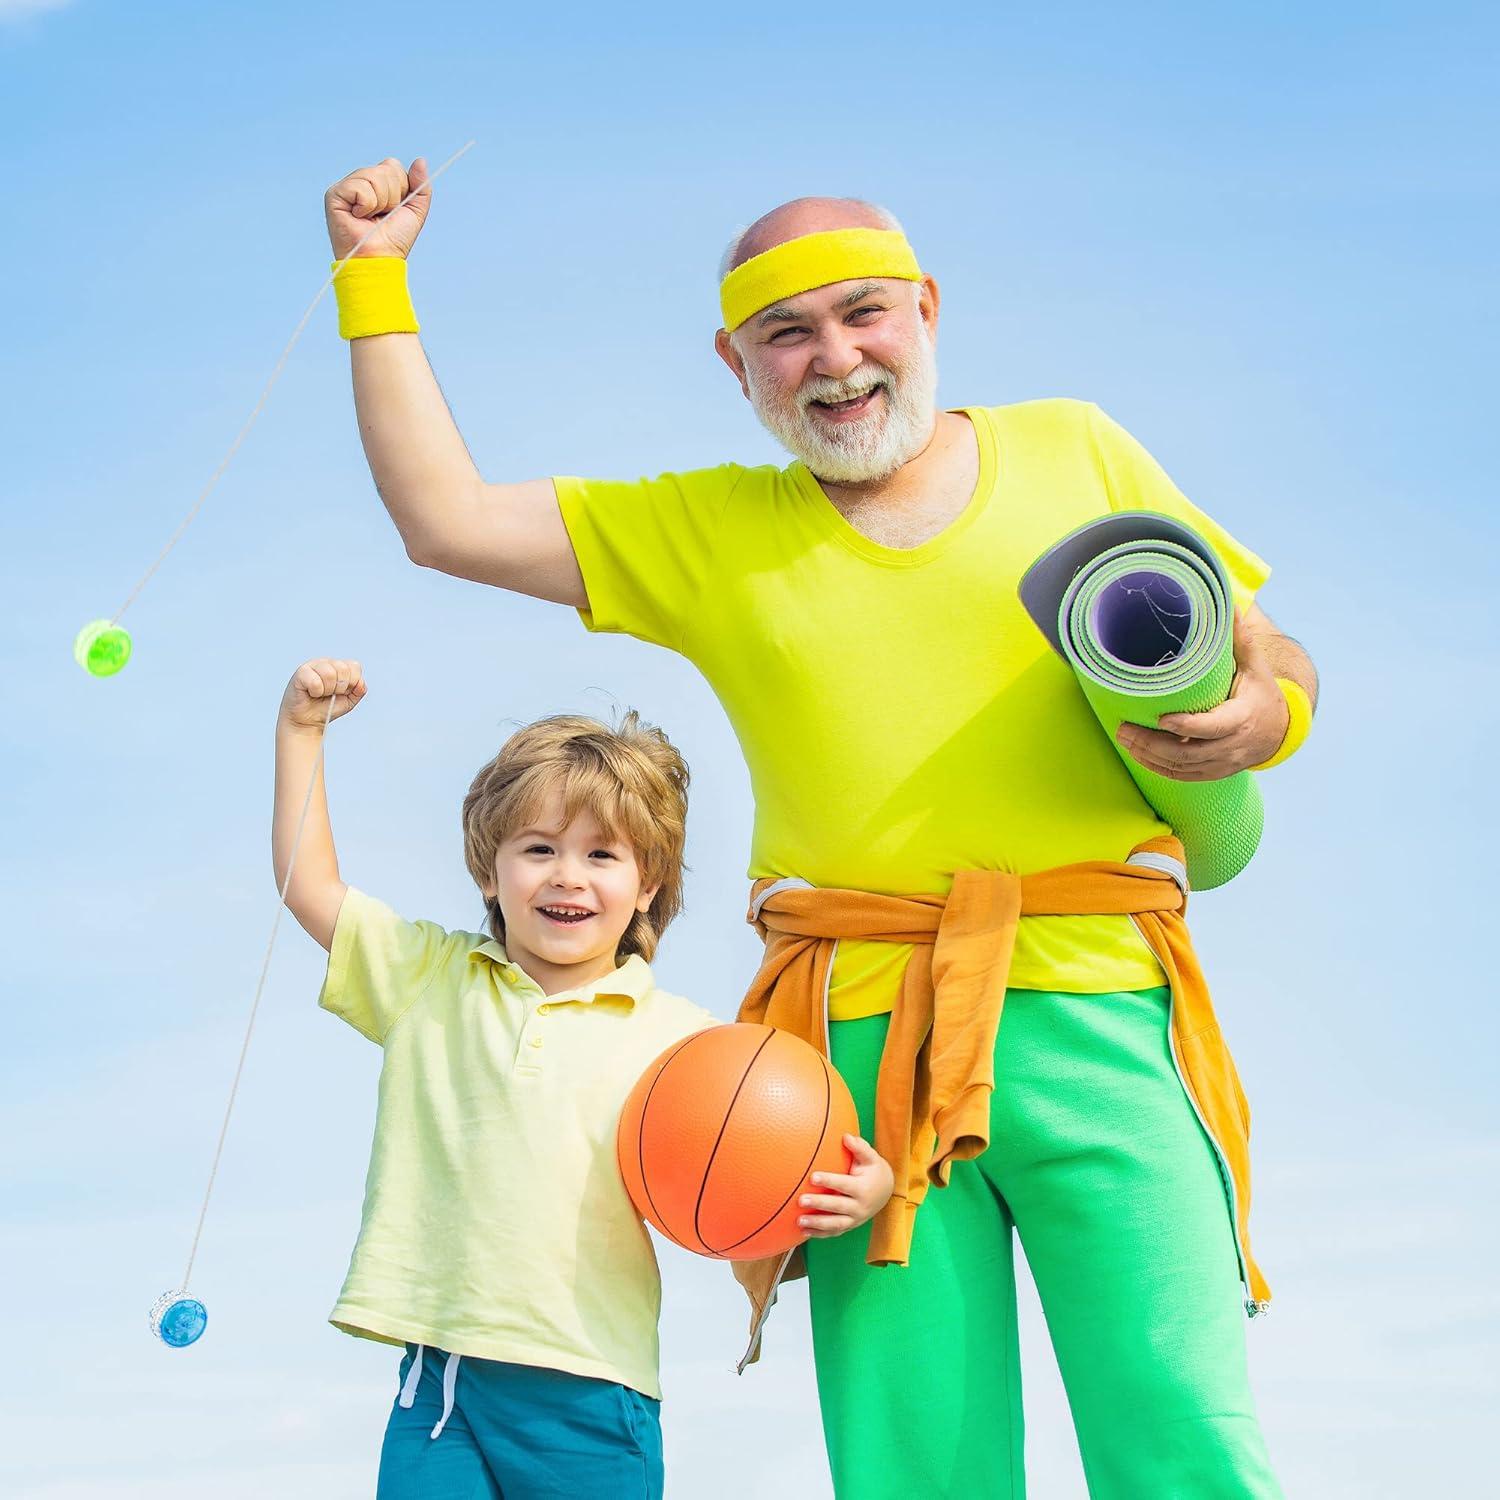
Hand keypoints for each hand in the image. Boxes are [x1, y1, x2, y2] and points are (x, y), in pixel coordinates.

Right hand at [279, 658, 366, 729]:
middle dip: (340, 688)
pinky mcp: (301, 672)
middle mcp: (326, 663)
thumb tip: (360, 683)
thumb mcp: (349, 700)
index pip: (354, 666)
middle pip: (343, 669)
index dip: (352, 683)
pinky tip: (311, 693)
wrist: (309, 720)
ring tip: (321, 694)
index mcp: (339, 666)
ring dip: (327, 690)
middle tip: (331, 694)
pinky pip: (315, 681)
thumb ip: (359, 690)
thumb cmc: (327, 708)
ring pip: (329, 674)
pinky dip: (316, 692)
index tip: (343, 692)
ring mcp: (313, 665)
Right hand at [324, 157, 430, 259]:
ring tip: (371, 218)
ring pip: (374, 176)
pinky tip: (359, 217)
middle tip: (382, 216)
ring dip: (381, 202)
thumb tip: (421, 160)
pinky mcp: (335, 194)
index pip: (392, 165)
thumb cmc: (394, 240)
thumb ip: (420, 186)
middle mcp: (360, 182)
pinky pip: (361, 187)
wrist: (380, 258)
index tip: (394, 210)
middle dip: (392, 197)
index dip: (401, 189)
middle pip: (385, 168)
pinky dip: (367, 205)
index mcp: (376, 184)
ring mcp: (346, 187)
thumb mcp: (415, 211)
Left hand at [797, 1134, 894, 1238]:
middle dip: (819, 1204)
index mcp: (863, 1188)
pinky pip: (834, 1233)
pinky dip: (820, 1234)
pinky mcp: (850, 1226)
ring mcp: (855, 1219)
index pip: (844, 1185)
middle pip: (838, 1206)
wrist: (886, 1191)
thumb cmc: (873, 1170)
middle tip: (801, 1200)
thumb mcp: (871, 1157)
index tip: (812, 1177)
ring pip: (835, 1224)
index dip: (829, 1181)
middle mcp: (860, 1206)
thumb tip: (846, 1136)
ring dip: (817, 1224)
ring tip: (799, 1221)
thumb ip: (859, 1147)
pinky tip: (804, 1232)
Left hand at [1115, 611, 1288, 780]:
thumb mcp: (1256, 666)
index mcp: (1242, 718)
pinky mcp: (1214, 773)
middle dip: (1153, 744)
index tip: (1161, 718)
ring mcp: (1223, 763)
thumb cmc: (1261, 694)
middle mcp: (1233, 745)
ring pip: (1182, 767)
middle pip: (1189, 752)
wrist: (1280, 732)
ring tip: (1123, 738)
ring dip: (1149, 756)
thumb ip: (1240, 639)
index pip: (1213, 727)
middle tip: (1123, 729)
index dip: (1187, 726)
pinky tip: (1138, 755)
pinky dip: (1158, 769)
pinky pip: (1183, 777)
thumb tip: (1231, 604)